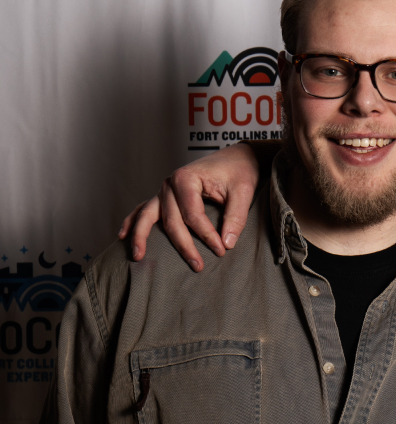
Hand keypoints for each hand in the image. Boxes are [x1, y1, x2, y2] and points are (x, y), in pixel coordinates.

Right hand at [119, 144, 260, 270]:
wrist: (236, 157)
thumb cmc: (239, 172)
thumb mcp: (244, 191)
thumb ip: (236, 217)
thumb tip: (227, 243)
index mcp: (186, 178)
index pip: (193, 215)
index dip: (207, 235)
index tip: (222, 250)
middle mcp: (170, 184)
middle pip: (172, 220)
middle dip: (184, 245)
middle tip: (197, 266)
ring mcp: (164, 190)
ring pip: (149, 216)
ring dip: (142, 237)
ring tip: (138, 256)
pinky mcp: (164, 196)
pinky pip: (143, 210)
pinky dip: (133, 222)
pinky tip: (123, 236)